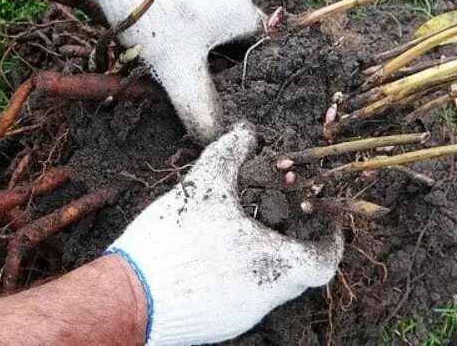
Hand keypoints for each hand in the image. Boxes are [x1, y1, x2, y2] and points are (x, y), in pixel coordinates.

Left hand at [93, 0, 264, 142]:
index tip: (220, 84)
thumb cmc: (156, 17)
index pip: (257, 47)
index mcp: (242, 11)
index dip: (241, 70)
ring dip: (195, 31)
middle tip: (191, 70)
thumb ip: (198, 106)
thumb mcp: (177, 70)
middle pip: (232, 29)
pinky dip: (179, 10)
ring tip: (169, 46)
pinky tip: (157, 19)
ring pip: (210, 10)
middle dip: (214, 52)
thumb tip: (214, 135)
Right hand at [106, 123, 342, 345]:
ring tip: (243, 225)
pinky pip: (244, 296)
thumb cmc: (172, 243)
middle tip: (280, 210)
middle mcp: (266, 300)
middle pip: (298, 271)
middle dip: (293, 238)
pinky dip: (242, 272)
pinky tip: (216, 251)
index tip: (324, 217)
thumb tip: (247, 131)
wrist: (126, 299)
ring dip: (265, 255)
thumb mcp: (204, 185)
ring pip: (271, 285)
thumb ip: (230, 151)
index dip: (331, 238)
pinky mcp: (218, 326)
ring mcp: (242, 317)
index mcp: (275, 268)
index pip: (324, 262)